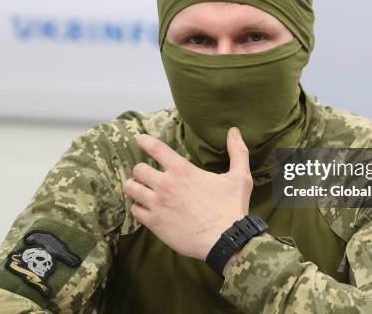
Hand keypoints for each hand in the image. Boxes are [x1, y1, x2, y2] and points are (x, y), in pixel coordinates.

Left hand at [123, 127, 252, 260]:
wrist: (225, 240)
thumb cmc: (231, 208)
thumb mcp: (240, 177)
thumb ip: (237, 152)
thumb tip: (235, 131)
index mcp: (182, 170)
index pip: (157, 149)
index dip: (145, 141)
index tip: (139, 138)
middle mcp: (165, 184)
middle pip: (139, 169)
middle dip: (141, 170)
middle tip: (145, 174)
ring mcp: (157, 204)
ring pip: (132, 189)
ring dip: (134, 187)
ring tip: (138, 189)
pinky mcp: (155, 223)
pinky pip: (135, 211)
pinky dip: (137, 207)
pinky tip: (143, 208)